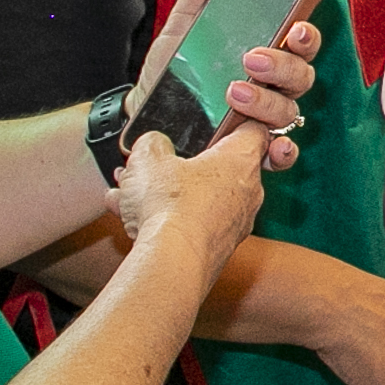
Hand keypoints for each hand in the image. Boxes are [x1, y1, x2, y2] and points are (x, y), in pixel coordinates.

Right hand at [111, 128, 269, 278]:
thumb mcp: (148, 158)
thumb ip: (153, 144)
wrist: (172, 264)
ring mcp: (237, 223)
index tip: (221, 121)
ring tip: (131, 197)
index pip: (253, 129)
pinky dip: (169, 223)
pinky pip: (194, 226)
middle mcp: (249, 191)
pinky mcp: (221, 250)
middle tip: (157, 167)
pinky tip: (134, 224)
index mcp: (240, 159)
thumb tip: (154, 145)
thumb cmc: (170, 207)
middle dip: (187, 167)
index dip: (237, 120)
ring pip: (202, 200)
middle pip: (221, 168)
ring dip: (170, 196)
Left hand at [127, 0, 321, 171]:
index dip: (308, 36)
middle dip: (283, 67)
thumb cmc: (174, 70)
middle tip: (251, 59)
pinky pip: (281, 154)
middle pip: (301, 76)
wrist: (144, 117)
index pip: (302, 44)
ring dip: (269, 103)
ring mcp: (264, 120)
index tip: (297, 28)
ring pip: (290, 112)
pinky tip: (270, 147)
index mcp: (266, 53)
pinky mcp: (251, 151)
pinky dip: (282, 153)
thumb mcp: (185, 26)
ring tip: (235, 93)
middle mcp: (272, 87)